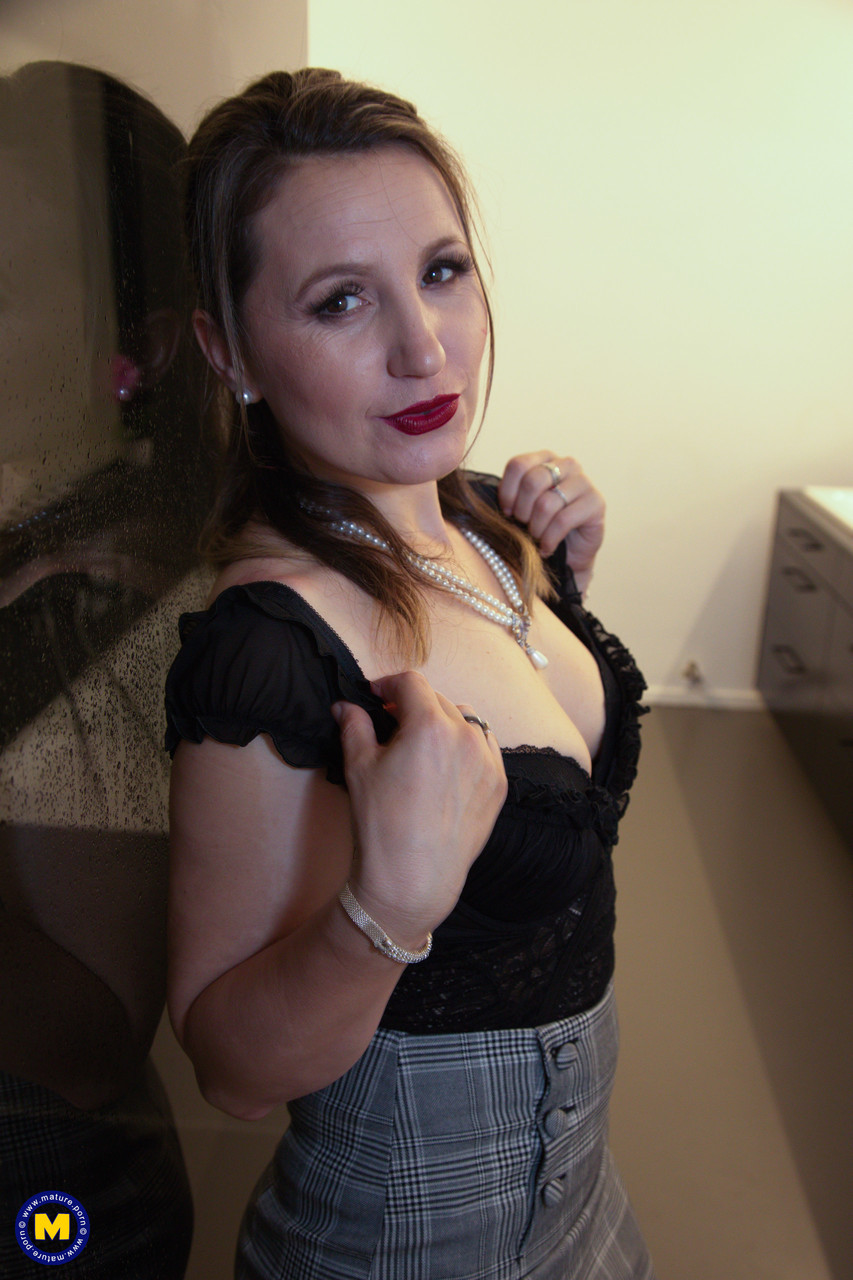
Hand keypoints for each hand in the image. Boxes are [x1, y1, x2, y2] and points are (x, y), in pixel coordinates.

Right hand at [331, 671, 506, 943]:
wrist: (413, 878)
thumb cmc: (381, 824)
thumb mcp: (358, 768)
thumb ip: (354, 726)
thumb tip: (345, 706)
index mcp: (430, 726)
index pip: (411, 683)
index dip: (388, 684)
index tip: (375, 696)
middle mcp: (466, 736)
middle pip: (437, 700)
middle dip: (412, 706)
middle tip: (391, 726)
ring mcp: (487, 760)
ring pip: (466, 720)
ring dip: (443, 721)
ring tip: (421, 745)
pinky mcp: (499, 783)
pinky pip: (485, 746)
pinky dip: (466, 744)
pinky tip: (446, 765)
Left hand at [498, 452, 605, 596]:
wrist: (567, 555)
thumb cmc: (539, 528)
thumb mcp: (519, 508)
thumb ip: (507, 496)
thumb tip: (480, 499)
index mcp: (544, 458)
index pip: (517, 465)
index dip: (507, 493)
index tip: (506, 513)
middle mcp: (566, 464)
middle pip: (533, 481)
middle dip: (522, 512)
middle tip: (523, 528)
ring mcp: (584, 482)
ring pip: (547, 503)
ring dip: (536, 528)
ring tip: (536, 540)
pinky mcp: (597, 503)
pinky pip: (563, 520)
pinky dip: (549, 540)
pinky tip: (546, 548)